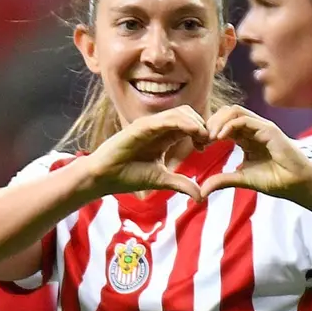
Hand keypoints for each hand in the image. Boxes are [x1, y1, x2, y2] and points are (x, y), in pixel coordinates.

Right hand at [79, 105, 208, 200]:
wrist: (103, 177)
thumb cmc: (128, 176)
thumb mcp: (162, 180)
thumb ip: (182, 184)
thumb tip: (201, 197)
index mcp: (165, 137)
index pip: (189, 125)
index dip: (202, 132)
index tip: (207, 147)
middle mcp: (158, 128)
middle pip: (188, 115)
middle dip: (203, 125)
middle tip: (208, 142)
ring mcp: (150, 125)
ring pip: (180, 113)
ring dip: (196, 123)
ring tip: (204, 137)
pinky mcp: (141, 126)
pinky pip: (166, 119)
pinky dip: (183, 122)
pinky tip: (195, 132)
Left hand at [199, 105, 311, 200]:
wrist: (297, 185)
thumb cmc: (276, 180)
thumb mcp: (242, 179)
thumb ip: (222, 180)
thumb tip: (202, 191)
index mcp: (247, 138)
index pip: (223, 124)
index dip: (208, 131)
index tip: (198, 146)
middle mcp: (254, 129)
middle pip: (226, 113)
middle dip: (210, 123)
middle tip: (200, 140)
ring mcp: (261, 127)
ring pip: (234, 111)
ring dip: (218, 121)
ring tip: (209, 137)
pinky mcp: (268, 129)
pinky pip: (244, 120)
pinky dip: (229, 126)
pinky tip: (220, 138)